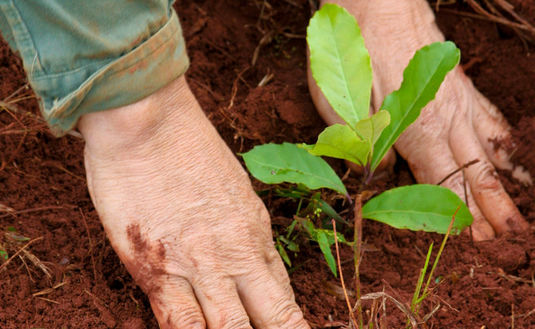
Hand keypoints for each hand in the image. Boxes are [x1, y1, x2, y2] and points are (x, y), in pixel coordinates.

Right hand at [78, 76, 309, 327]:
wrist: (148, 121)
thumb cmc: (184, 143)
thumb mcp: (229, 183)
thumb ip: (236, 223)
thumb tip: (240, 249)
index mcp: (255, 230)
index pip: (281, 291)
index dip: (291, 321)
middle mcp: (237, 253)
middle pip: (272, 316)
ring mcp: (201, 266)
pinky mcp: (159, 272)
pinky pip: (181, 324)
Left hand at [311, 0, 529, 239]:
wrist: (378, 0)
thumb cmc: (354, 52)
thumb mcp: (340, 105)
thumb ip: (362, 148)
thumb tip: (378, 180)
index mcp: (417, 131)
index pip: (443, 185)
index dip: (458, 218)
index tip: (472, 245)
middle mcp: (447, 120)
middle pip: (475, 174)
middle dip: (491, 212)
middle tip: (508, 243)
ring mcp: (460, 101)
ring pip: (489, 152)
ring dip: (504, 187)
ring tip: (519, 216)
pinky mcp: (461, 86)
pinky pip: (490, 121)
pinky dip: (505, 146)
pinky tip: (513, 158)